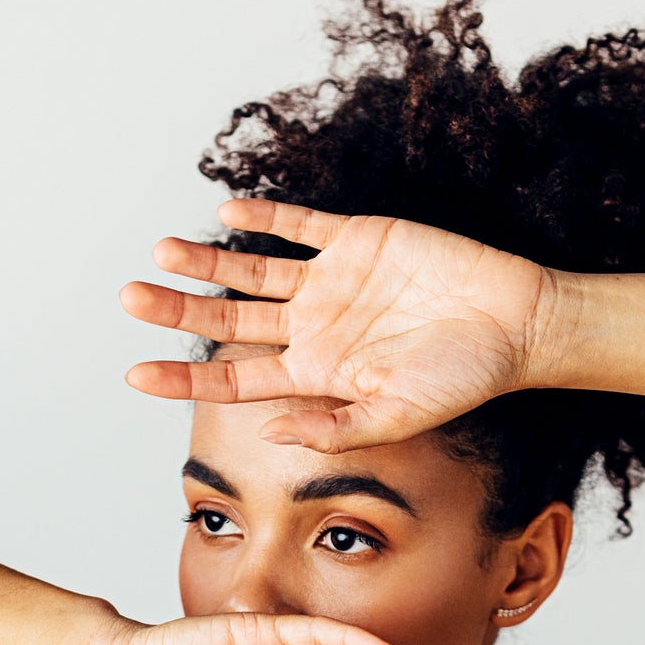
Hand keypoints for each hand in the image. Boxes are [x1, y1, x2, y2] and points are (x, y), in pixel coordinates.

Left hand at [120, 201, 565, 451]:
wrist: (516, 325)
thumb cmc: (464, 380)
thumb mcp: (396, 417)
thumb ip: (331, 428)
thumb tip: (266, 432)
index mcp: (315, 376)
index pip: (232, 380)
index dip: (183, 378)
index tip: (134, 375)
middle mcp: (314, 329)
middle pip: (228, 320)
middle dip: (177, 311)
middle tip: (128, 298)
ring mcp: (333, 282)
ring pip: (251, 270)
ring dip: (206, 262)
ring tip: (161, 252)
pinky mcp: (359, 239)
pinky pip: (300, 225)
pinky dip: (265, 216)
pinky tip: (226, 211)